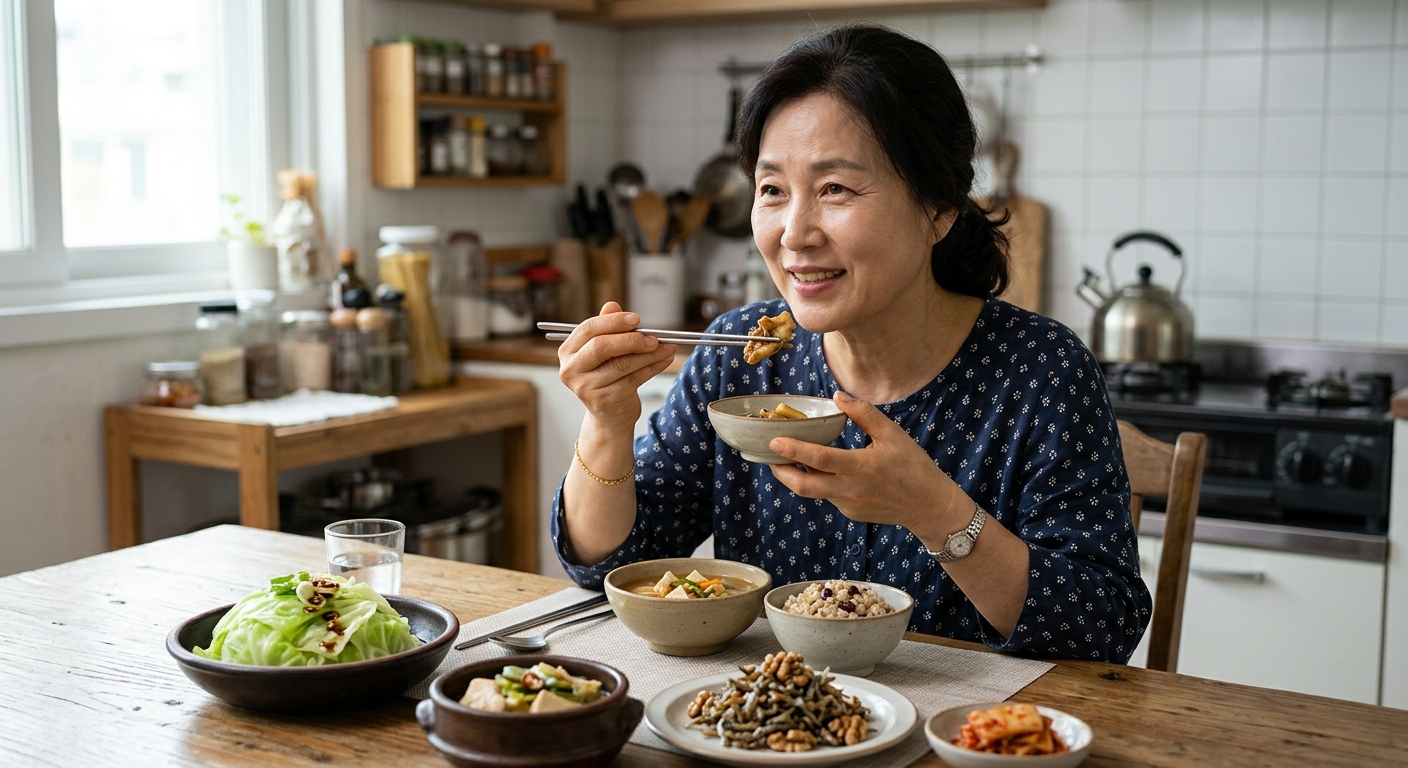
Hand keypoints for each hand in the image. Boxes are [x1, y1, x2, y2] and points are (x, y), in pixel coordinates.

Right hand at [558, 302, 677, 431]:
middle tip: (654, 337)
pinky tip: (665, 359)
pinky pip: (634, 378)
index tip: (637, 319)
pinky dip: (653, 367)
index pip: (588, 329)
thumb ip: (607, 328)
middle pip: (601, 346)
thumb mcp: (605, 351)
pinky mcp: (605, 401)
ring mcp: (586, 388)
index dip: (613, 322)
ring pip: (622, 364)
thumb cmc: (607, 376)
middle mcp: (570, 370)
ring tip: (668, 346)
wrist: (609, 415)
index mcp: (568, 352)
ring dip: (649, 354)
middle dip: (631, 339)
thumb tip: (612, 305)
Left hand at [767, 391, 960, 529]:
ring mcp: (848, 504)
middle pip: (803, 486)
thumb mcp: (893, 434)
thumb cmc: (913, 467)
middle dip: (780, 471)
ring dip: (798, 475)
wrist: (928, 506)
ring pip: (813, 491)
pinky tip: (823, 469)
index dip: (794, 450)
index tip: (774, 440)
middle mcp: (850, 490)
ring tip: (788, 457)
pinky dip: (819, 482)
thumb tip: (837, 396)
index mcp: (862, 467)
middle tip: (769, 455)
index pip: (819, 459)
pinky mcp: (850, 512)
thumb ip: (864, 413)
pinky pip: (828, 495)